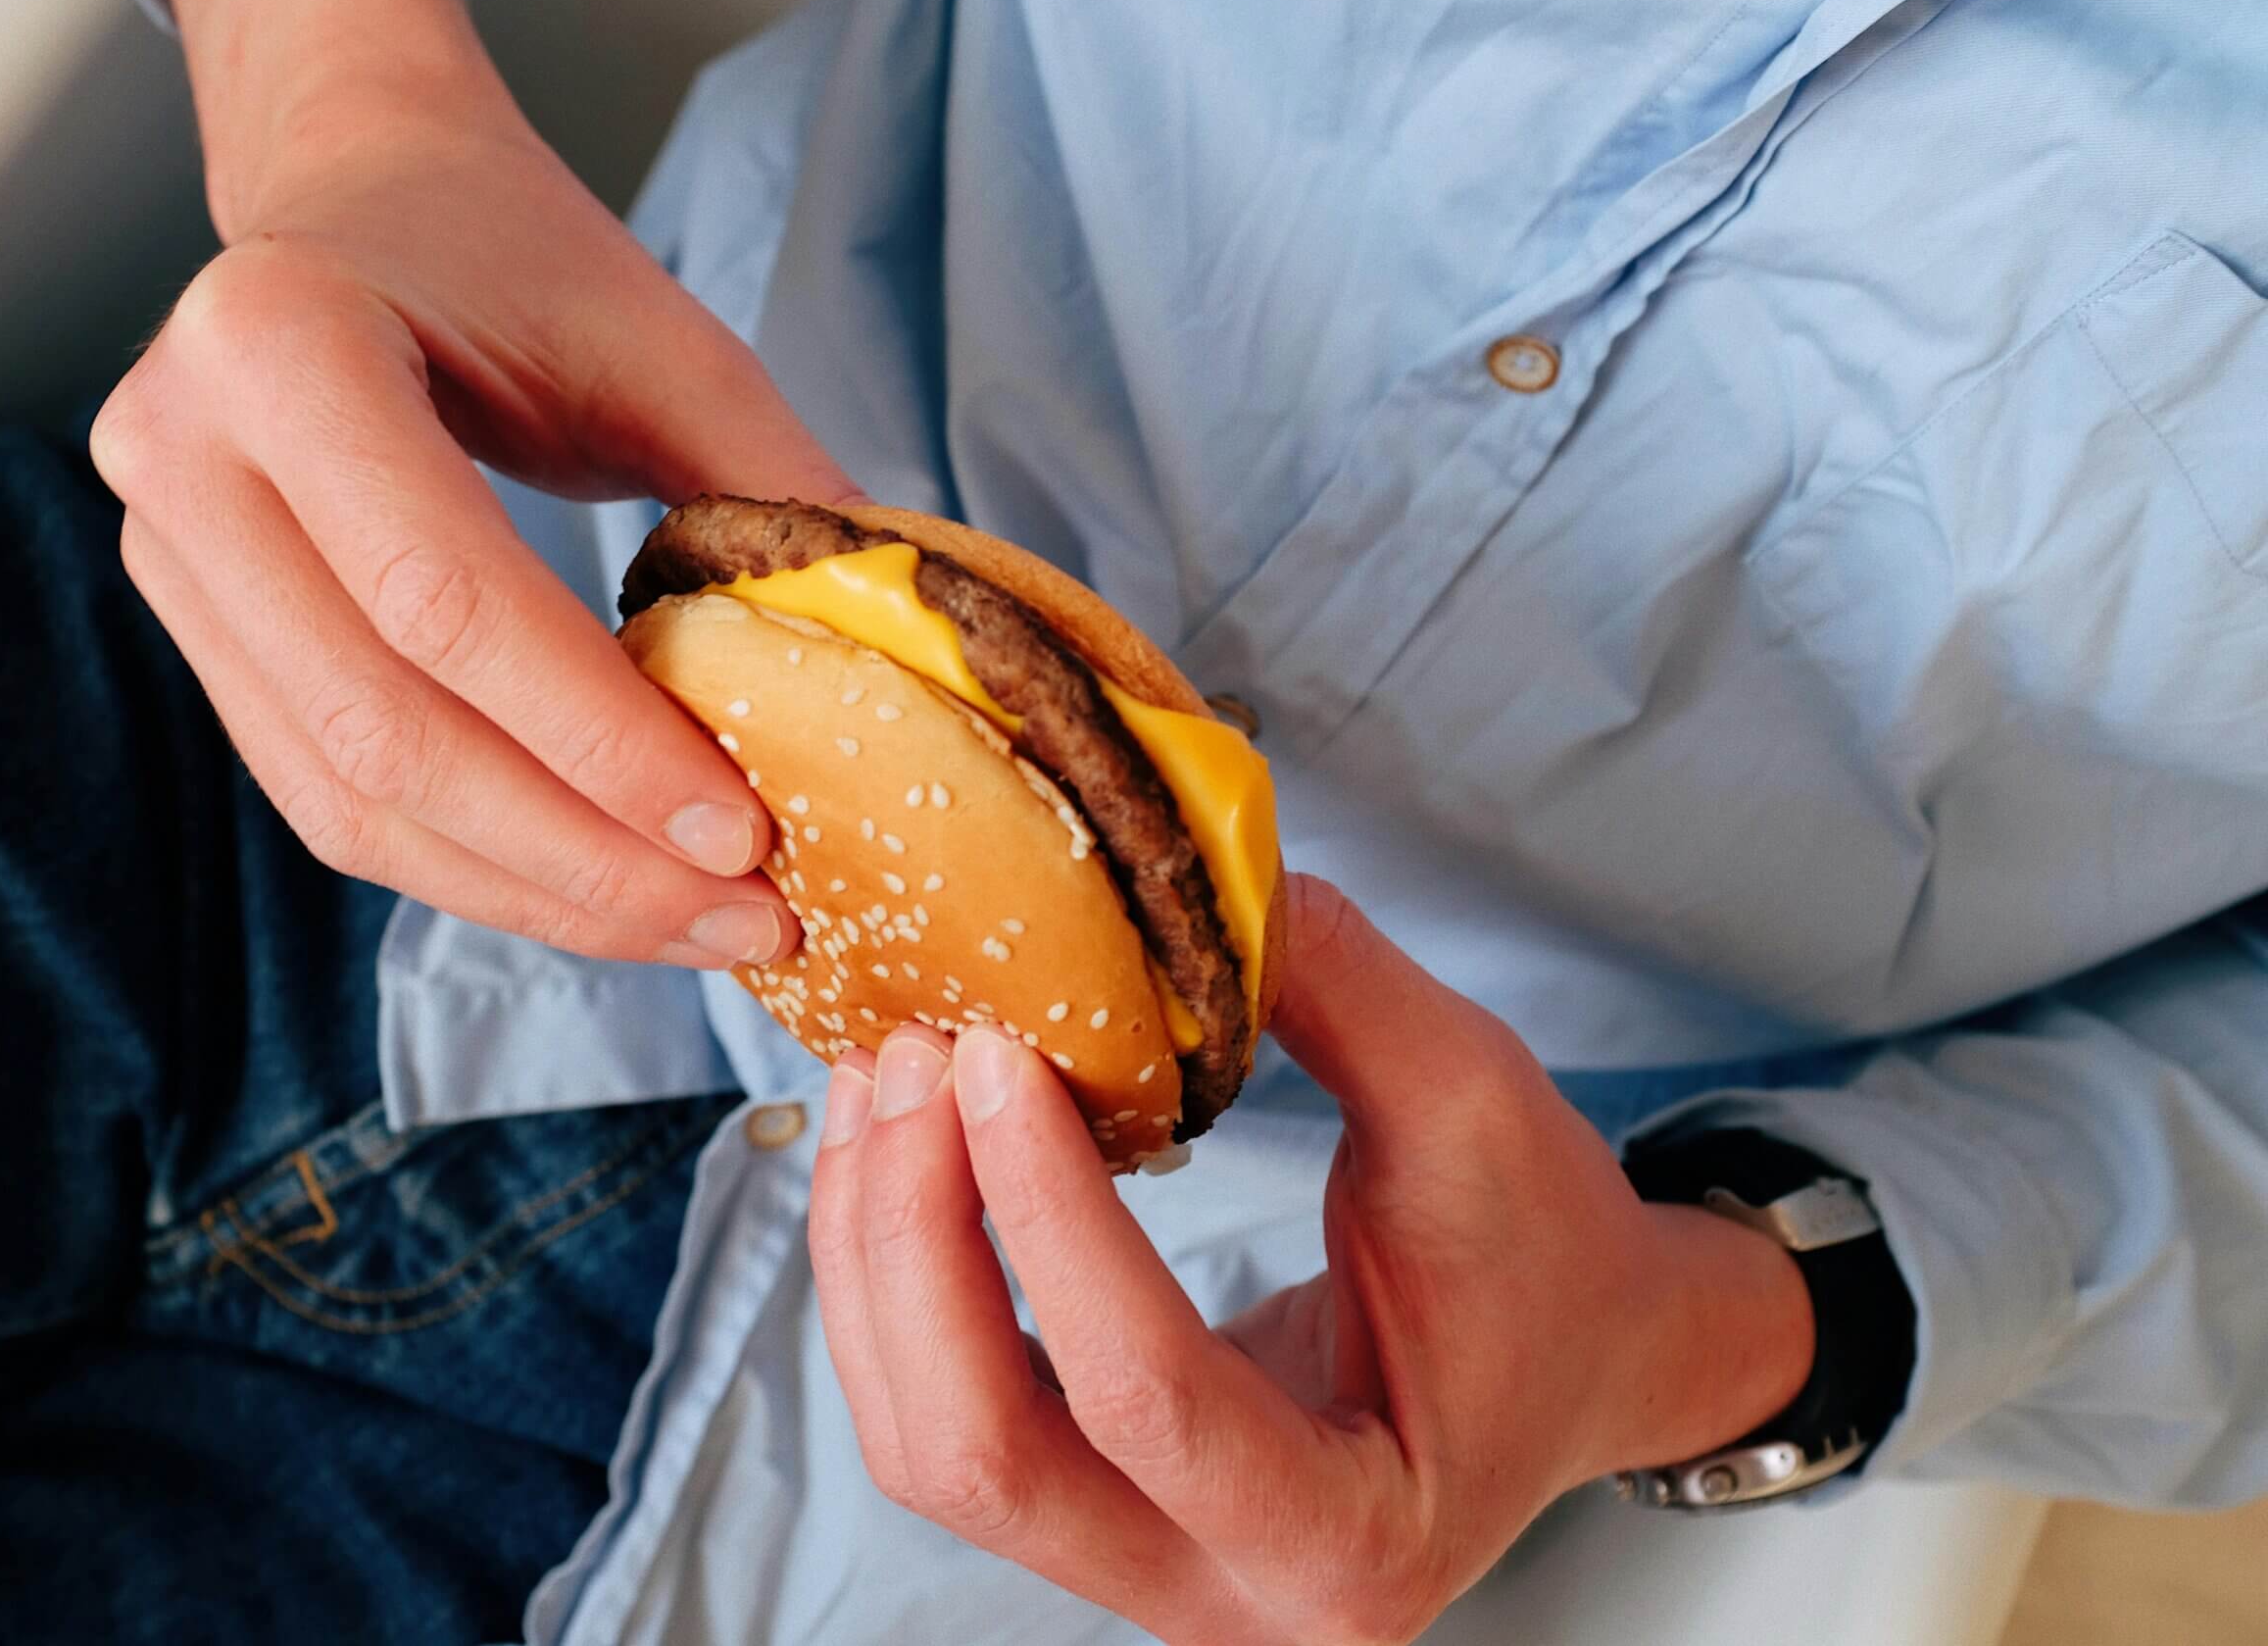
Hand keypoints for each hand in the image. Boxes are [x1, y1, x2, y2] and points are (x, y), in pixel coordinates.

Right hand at [91, 0, 849, 967]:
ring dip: (533, 892)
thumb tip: (905, 665)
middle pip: (385, 730)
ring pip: (350, 797)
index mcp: (281, 342)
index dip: (598, 742)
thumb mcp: (661, 345)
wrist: (363, 196)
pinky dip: (475, 866)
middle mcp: (180, 454)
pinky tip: (600, 891)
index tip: (745, 835)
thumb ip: (770, 492)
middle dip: (580, 857)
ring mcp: (163, 557)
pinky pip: (331, 798)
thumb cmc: (516, 258)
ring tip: (693, 929)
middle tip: (744, 917)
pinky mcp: (194, 634)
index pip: (446, 599)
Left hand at [807, 876, 1814, 1643]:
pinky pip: (943, 1411)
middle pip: (984, 1458)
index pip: (1147, 1398)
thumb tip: (1178, 887)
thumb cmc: (1549, 1254)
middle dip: (918, 1246)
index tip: (997, 1057)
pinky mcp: (1091, 1510)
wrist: (1584, 1352)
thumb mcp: (1478, 1104)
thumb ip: (1336, 992)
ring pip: (930, 1446)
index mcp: (1347, 1536)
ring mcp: (1141, 1569)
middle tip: (919, 1060)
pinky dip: (897, 1278)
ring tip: (884, 1080)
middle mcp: (1224, 1598)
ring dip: (878, 1257)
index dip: (1046, 1218)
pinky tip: (895, 1146)